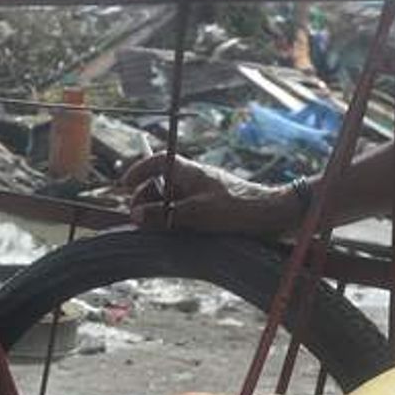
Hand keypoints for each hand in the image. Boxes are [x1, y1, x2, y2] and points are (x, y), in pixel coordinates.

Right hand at [118, 154, 296, 235]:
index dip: (138, 170)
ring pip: (170, 199)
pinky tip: (173, 233)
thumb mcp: (195, 214)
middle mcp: (193, 178)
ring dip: (159, 213)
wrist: (272, 214)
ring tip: (154, 230)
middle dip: (145, 199)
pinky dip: (173, 219)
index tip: (123, 184)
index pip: (156, 161)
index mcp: (188, 171)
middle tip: (138, 220)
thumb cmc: (236, 208)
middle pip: (159, 183)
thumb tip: (134, 216)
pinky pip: (183, 209)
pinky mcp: (210, 205)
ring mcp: (201, 191)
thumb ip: (162, 215)